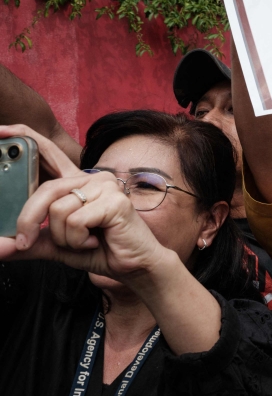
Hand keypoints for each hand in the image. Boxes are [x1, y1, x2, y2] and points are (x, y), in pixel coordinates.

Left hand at [0, 127, 167, 280]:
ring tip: (83, 241)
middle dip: (28, 220)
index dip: (25, 137)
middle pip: (45, 189)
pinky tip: (95, 241)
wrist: (134, 265)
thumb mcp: (57, 245)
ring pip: (57, 209)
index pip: (49, 152)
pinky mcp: (114, 201)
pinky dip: (77, 240)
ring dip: (63, 237)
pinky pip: (75, 221)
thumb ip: (29, 243)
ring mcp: (105, 187)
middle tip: (24, 242)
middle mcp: (92, 178)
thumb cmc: (100, 250)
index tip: (1, 130)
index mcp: (77, 182)